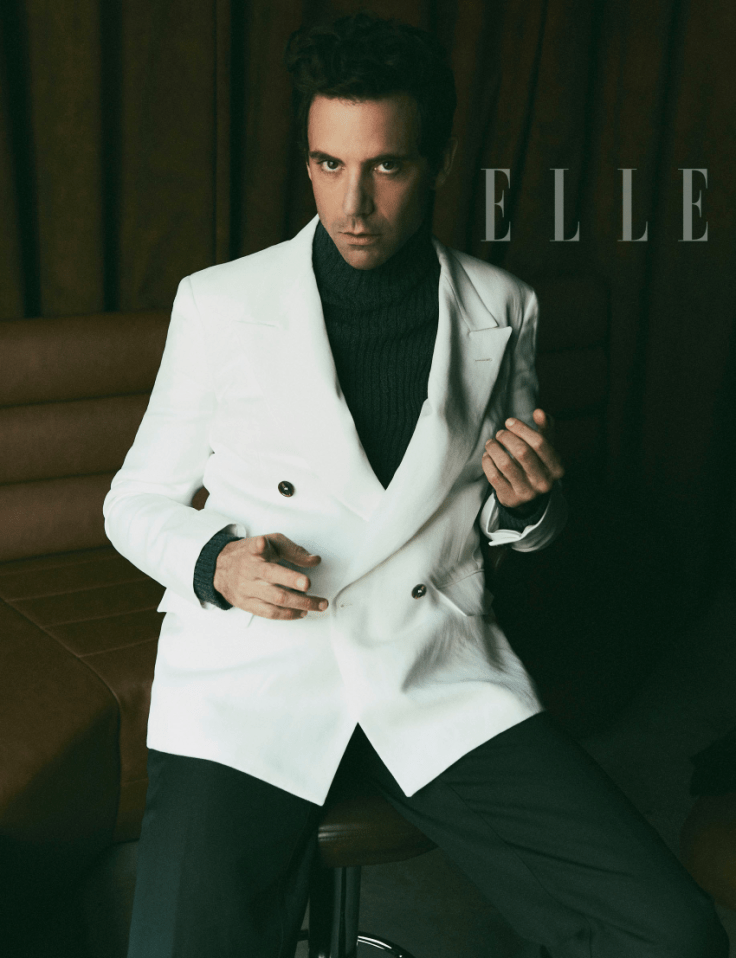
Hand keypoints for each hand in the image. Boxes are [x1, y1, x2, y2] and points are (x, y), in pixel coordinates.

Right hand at [213, 533, 327, 619]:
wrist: (221, 568)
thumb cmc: (250, 555)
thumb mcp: (271, 543)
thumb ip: (293, 550)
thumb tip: (314, 561)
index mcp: (253, 552)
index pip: (255, 548)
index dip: (259, 546)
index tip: (263, 544)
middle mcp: (249, 570)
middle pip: (270, 577)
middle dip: (293, 582)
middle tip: (309, 584)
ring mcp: (247, 589)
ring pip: (274, 600)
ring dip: (299, 604)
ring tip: (317, 604)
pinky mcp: (247, 604)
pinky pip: (269, 613)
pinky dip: (288, 614)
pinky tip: (301, 612)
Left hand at [482, 408, 563, 510]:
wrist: (528, 494)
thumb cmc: (536, 462)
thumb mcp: (546, 446)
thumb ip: (545, 427)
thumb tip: (539, 412)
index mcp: (556, 468)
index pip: (539, 442)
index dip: (521, 429)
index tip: (509, 422)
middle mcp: (544, 482)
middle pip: (522, 452)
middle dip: (506, 438)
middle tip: (500, 433)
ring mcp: (527, 492)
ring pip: (505, 464)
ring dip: (494, 448)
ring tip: (491, 443)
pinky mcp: (510, 498)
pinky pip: (493, 476)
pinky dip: (487, 462)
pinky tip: (488, 456)